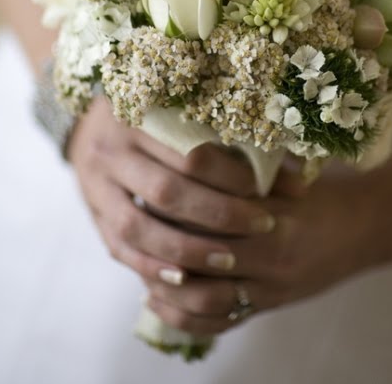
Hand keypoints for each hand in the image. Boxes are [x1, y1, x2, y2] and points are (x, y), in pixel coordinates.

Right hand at [68, 96, 279, 288]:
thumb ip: (236, 139)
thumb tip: (299, 174)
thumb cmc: (156, 114)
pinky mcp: (92, 212)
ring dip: (187, 249)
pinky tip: (183, 278)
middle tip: (263, 226)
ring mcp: (96, 184)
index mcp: (139, 114)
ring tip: (230, 263)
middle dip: (219, 216)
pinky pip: (118, 246)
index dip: (233, 177)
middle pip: (167, 192)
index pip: (191, 153)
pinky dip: (152, 265)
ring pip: (139, 226)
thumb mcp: (189, 113)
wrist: (92, 122)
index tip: (266, 189)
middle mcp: (111, 149)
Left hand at [144, 167, 386, 335]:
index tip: (149, 186)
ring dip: (166, 285)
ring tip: (140, 264)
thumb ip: (244, 174)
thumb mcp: (287, 177)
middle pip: (201, 258)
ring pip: (203, 299)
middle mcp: (272, 261)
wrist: (365, 229)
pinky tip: (159, 297)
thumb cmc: (322, 194)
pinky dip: (183, 316)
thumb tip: (188, 156)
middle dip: (164, 243)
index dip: (177, 205)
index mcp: (276, 222)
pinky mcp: (268, 307)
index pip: (212, 217)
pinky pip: (218, 323)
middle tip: (133, 222)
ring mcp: (269, 291)